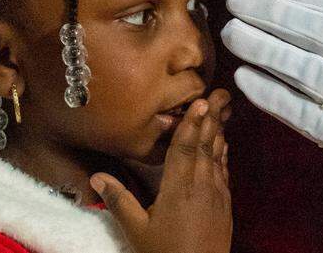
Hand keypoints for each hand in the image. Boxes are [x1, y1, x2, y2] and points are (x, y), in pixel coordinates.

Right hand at [92, 89, 231, 252]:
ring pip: (217, 155)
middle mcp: (201, 186)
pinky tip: (222, 144)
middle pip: (206, 145)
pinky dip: (223, 153)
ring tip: (221, 109)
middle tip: (219, 93)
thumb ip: (119, 201)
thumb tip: (97, 176)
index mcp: (178, 188)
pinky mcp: (225, 204)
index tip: (200, 101)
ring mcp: (217, 194)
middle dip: (211, 118)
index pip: (185, 149)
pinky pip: (224, 171)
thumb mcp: (136, 230)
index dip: (192, 124)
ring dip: (219, 131)